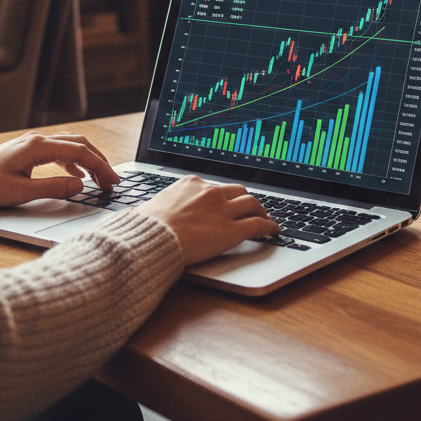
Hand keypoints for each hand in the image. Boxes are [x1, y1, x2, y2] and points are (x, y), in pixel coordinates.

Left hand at [0, 132, 118, 206]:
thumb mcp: (20, 192)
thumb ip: (53, 188)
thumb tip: (80, 186)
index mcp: (38, 147)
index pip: (79, 153)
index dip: (100, 166)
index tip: (113, 180)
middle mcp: (38, 140)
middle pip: (79, 144)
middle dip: (99, 162)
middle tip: (111, 181)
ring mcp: (33, 144)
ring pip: (70, 146)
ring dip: (88, 160)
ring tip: (99, 179)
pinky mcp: (28, 151)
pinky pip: (59, 151)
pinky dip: (73, 162)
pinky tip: (77, 176)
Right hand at [138, 176, 279, 265]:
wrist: (151, 238)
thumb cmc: (147, 226)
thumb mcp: (156, 205)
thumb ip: (169, 205)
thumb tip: (160, 212)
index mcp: (192, 183)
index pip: (216, 187)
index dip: (225, 196)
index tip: (227, 202)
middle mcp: (211, 192)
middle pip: (239, 191)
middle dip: (246, 200)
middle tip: (252, 209)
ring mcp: (223, 210)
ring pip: (253, 204)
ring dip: (261, 211)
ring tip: (265, 218)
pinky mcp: (232, 231)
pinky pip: (258, 225)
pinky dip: (269, 227)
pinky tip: (273, 231)